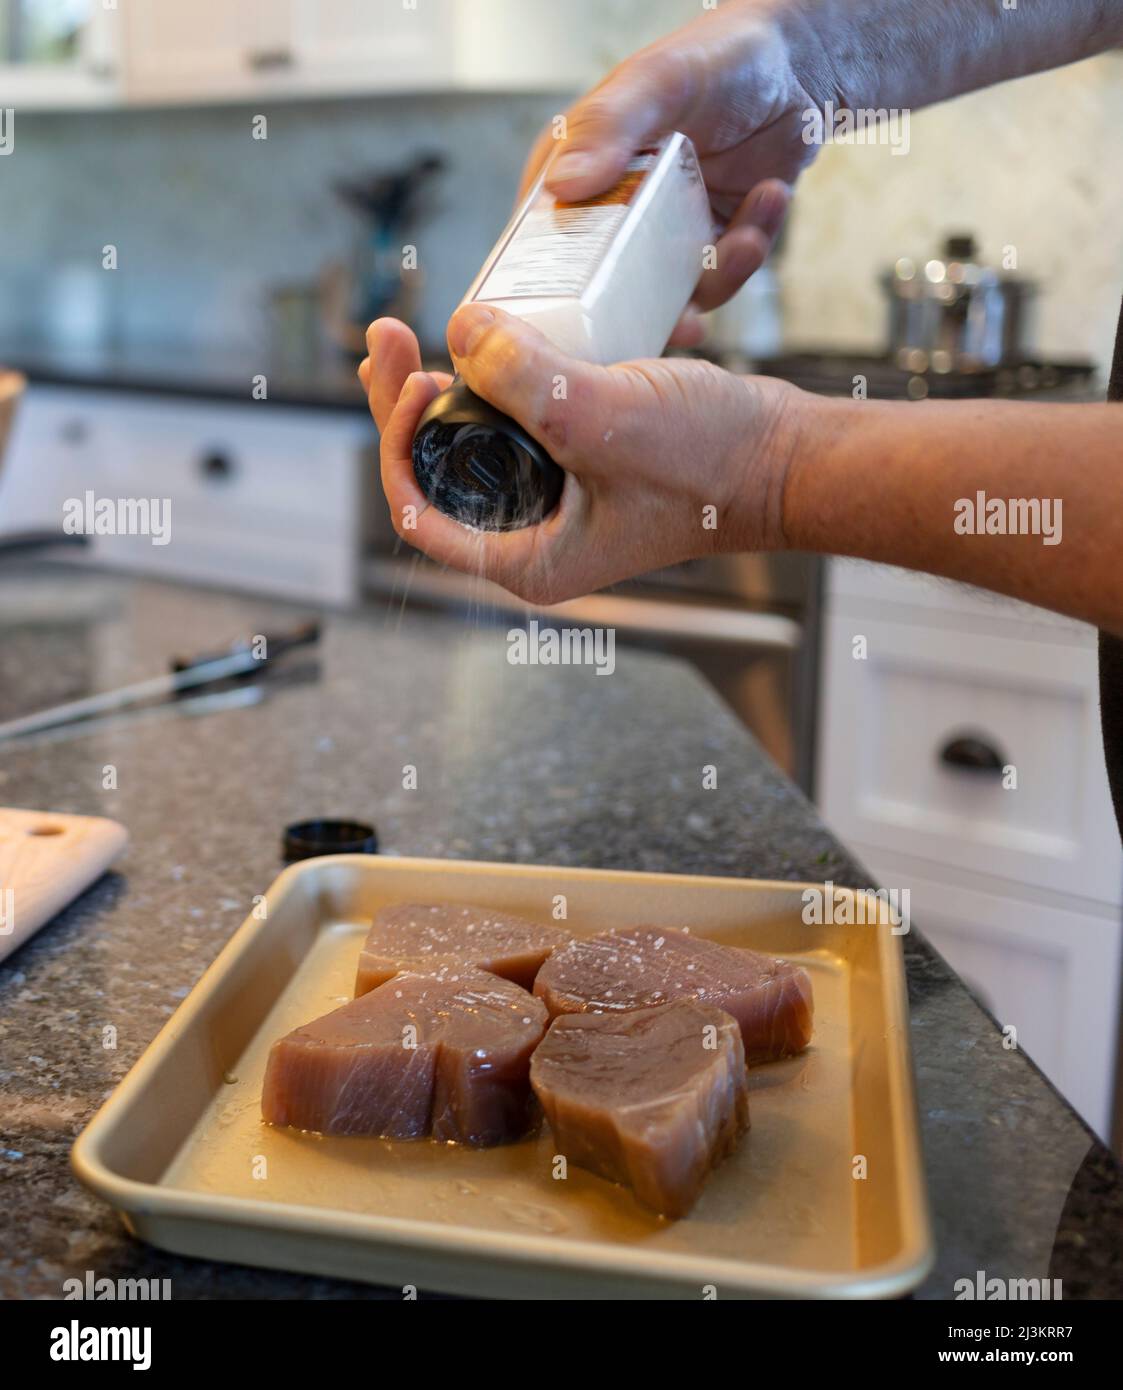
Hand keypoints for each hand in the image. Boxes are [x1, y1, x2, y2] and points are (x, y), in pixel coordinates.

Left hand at [361, 308, 799, 604]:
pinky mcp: (577, 458)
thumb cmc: (712, 462)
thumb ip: (528, 381)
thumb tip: (459, 330)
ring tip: (425, 331)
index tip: (406, 369)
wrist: (784, 456)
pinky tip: (486, 337)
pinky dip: (497, 379)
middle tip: (388, 332)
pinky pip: (517, 420)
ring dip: (447, 385)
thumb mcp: (608, 419)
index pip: (419, 507)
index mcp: (527, 558)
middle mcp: (532, 534)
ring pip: (473, 441)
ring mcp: (554, 497)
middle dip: (406, 402)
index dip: (395, 437)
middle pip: (436, 469)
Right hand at [515, 0, 829, 343]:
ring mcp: (660, 238)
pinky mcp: (707, 247)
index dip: (556, 293)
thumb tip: (562, 184)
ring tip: (747, 241)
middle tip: (685, 327)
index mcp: (575, 176)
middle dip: (648, 318)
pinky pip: (720, 278)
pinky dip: (749, 250)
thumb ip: (608, 127)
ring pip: (670, 299)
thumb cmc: (714, 57)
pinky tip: (770, 197)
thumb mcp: (656, 83)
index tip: (590, 320)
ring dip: (717, 279)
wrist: (793, 63)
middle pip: (606, 293)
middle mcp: (612, 215)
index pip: (543, 247)